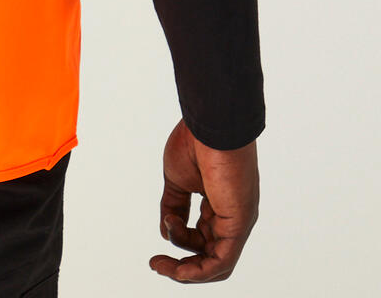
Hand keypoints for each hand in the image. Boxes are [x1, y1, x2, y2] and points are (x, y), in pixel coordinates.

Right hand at [148, 119, 258, 282]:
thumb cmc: (195, 142)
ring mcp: (237, 220)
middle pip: (207, 254)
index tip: (157, 239)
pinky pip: (222, 260)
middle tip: (156, 263)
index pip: (200, 235)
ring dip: (186, 270)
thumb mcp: (177, 179)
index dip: (177, 241)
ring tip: (161, 264)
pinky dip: (200, 271)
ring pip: (215, 262)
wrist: (210, 125)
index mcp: (218, 203)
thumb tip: (165, 231)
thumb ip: (174, 205)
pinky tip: (180, 271)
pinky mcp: (239, 222)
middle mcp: (230, 215)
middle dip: (180, 264)